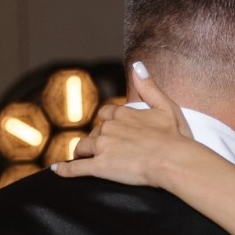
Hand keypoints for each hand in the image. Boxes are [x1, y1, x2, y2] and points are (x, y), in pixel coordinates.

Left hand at [51, 62, 196, 186]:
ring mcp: (102, 147)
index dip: (108, 122)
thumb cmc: (176, 137)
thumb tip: (137, 65)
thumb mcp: (166, 106)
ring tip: (84, 158)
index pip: (105, 114)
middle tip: (106, 149)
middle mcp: (109, 128)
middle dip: (98, 139)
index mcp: (122, 114)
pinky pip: (76, 168)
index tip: (112, 130)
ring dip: (83, 152)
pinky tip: (58, 170)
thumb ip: (149, 86)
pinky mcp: (100, 166)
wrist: (174, 161)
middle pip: (94, 132)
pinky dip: (65, 169)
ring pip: (82, 147)